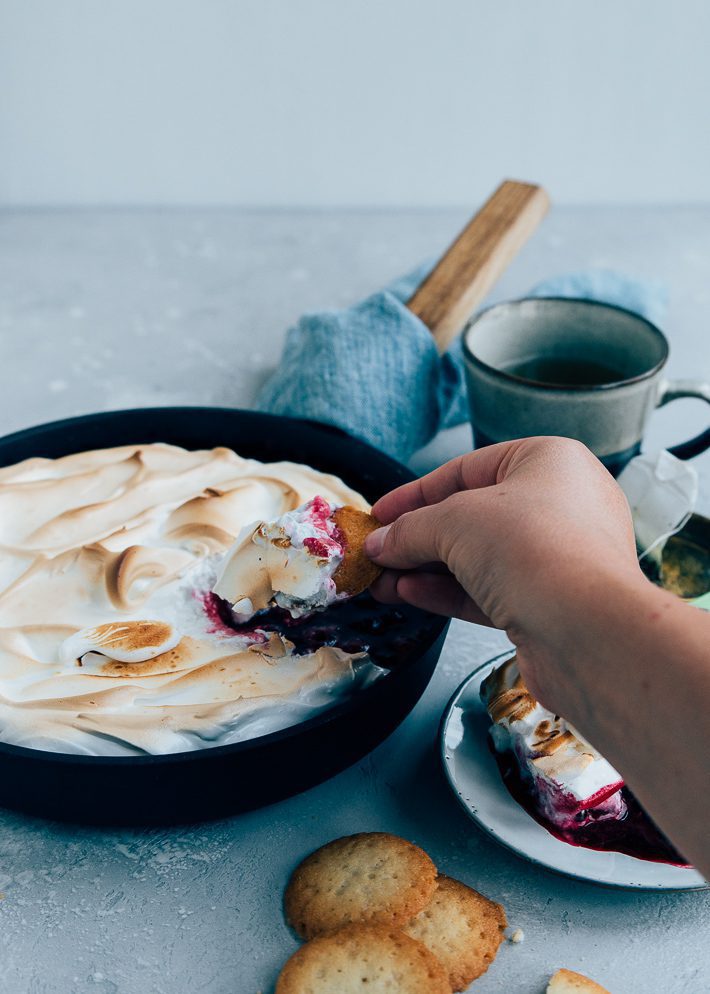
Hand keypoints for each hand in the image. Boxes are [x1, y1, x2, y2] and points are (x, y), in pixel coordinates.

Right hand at [365, 437, 643, 708]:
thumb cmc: (535, 549)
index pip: (467, 470)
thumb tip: (380, 543)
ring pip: (479, 557)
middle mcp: (562, 504)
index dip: (416, 493)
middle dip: (418, 537)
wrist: (587, 630)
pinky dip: (449, 591)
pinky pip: (490, 589)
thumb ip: (410, 529)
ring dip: (427, 568)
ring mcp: (559, 556)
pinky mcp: (550, 602)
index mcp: (550, 462)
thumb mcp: (453, 522)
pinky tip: (412, 593)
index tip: (380, 513)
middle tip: (377, 551)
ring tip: (383, 580)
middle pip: (472, 516)